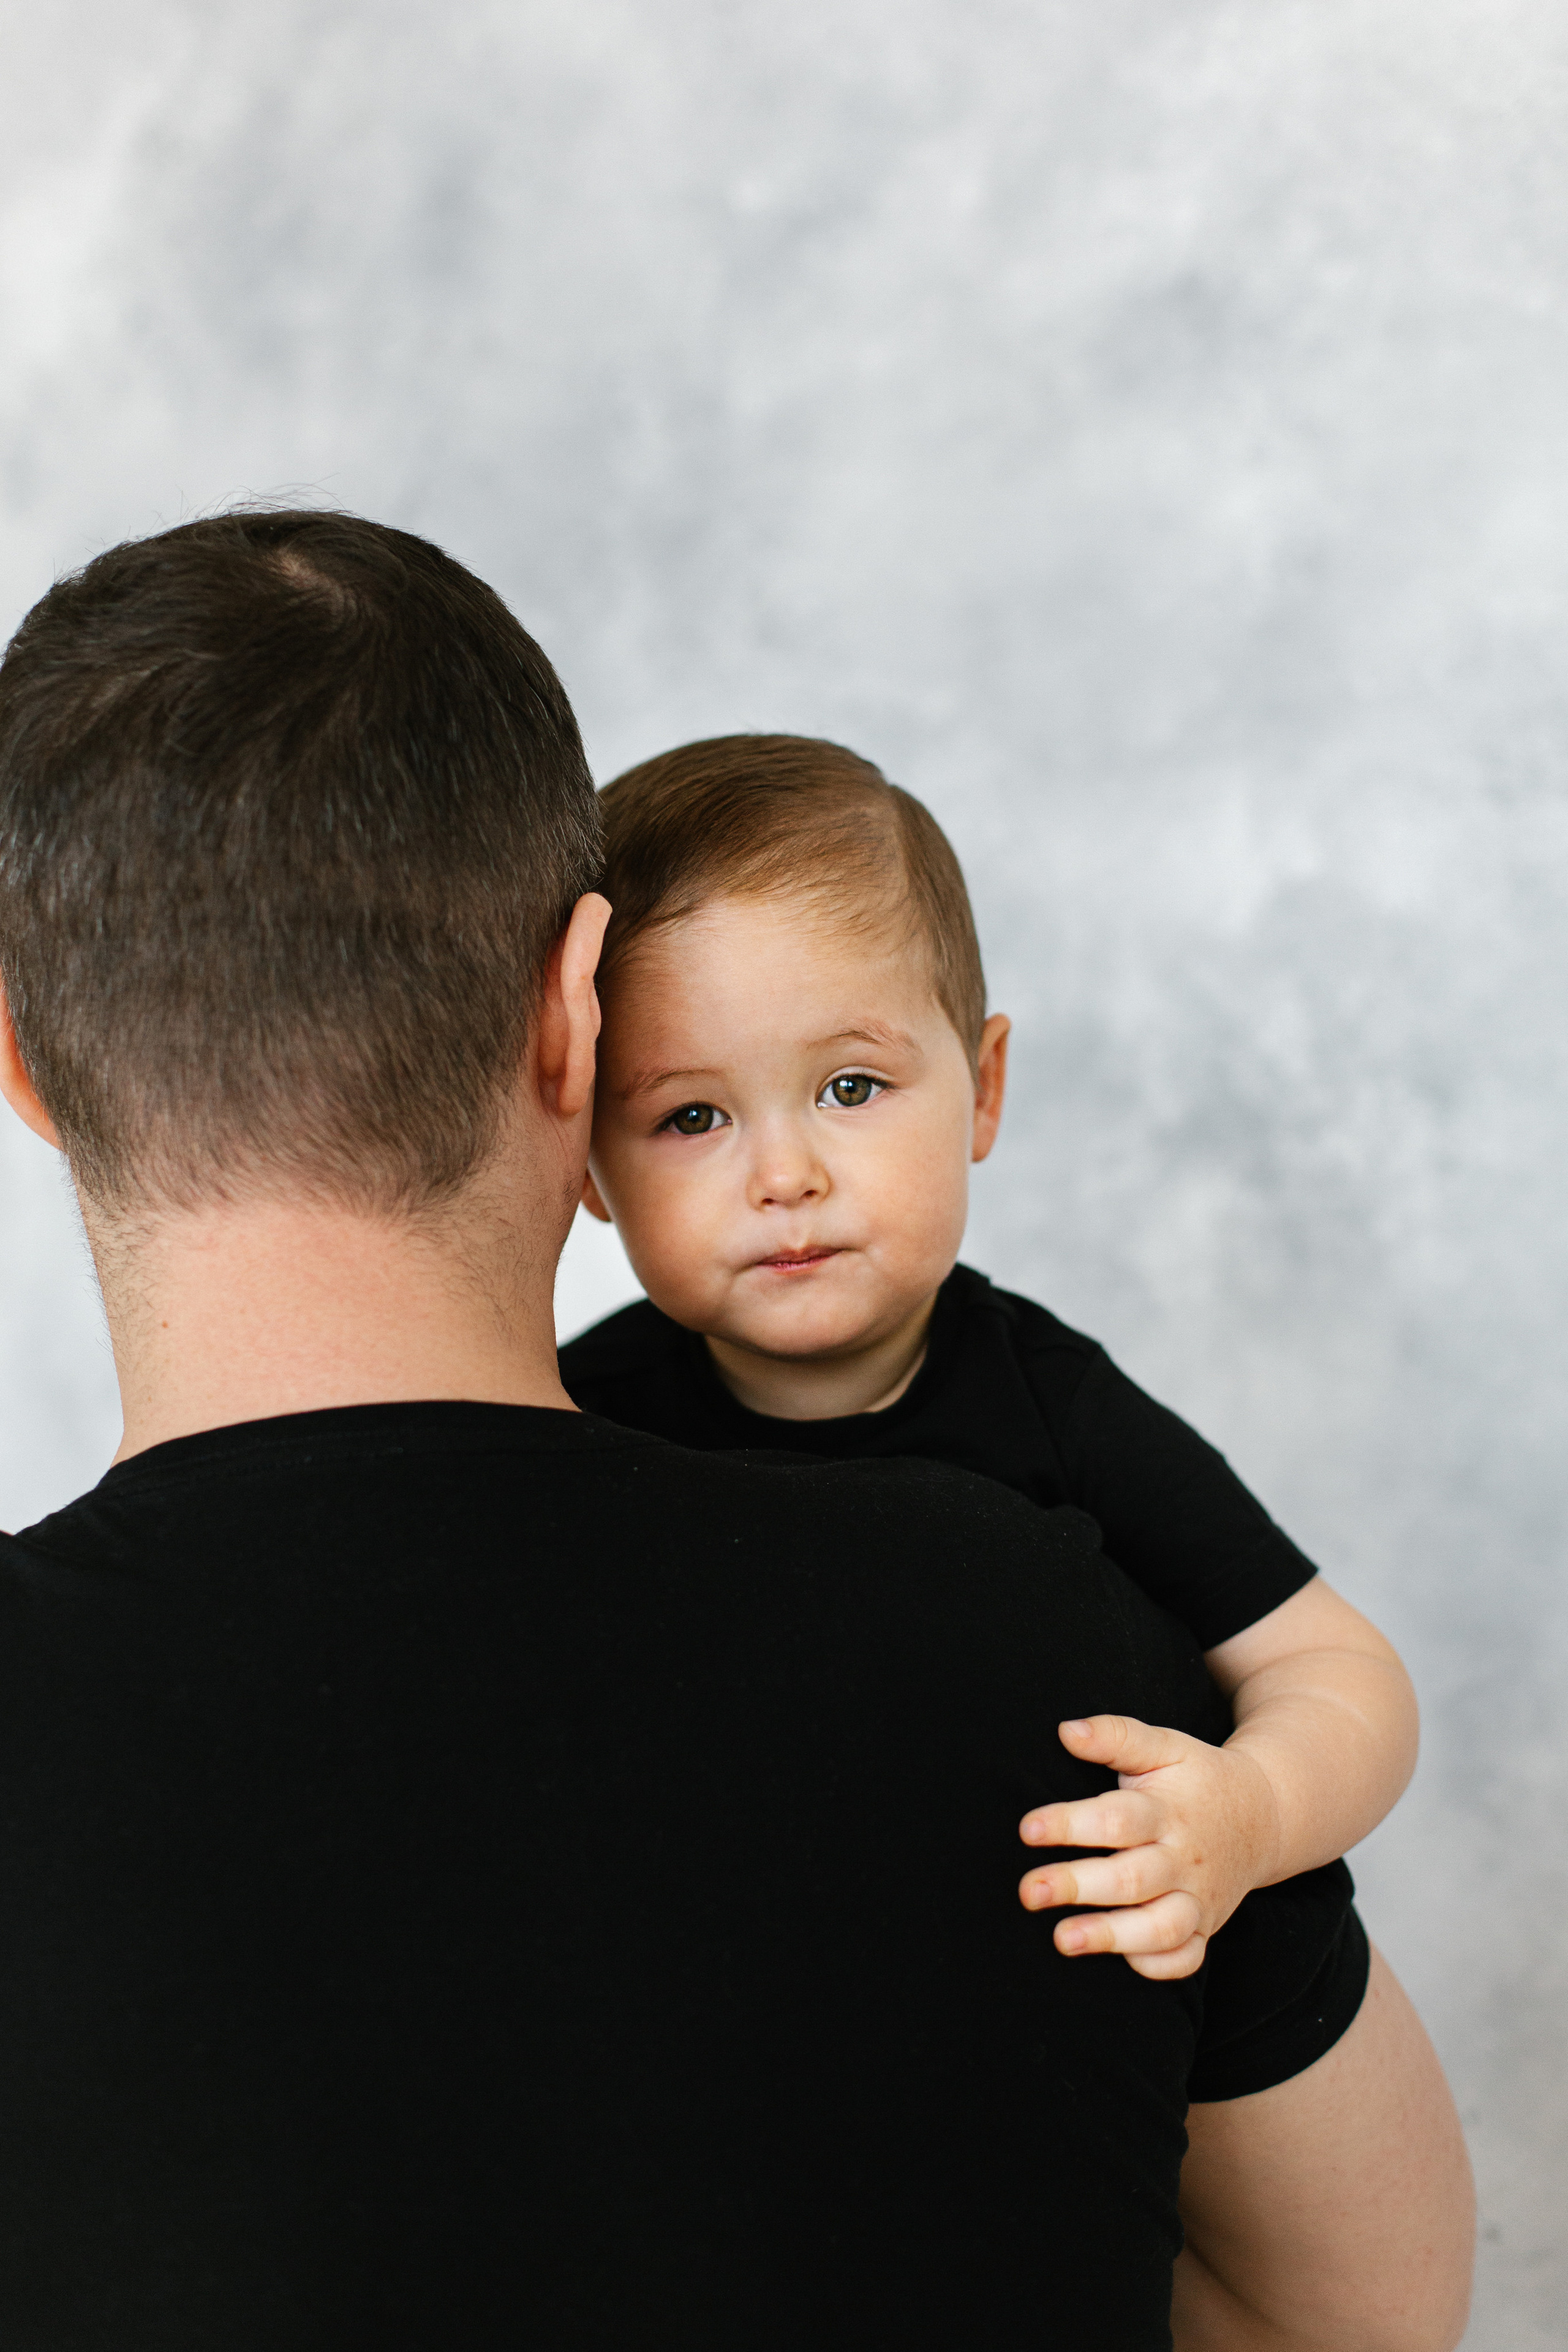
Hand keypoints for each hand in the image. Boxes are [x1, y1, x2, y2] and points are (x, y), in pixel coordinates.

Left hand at [1017, 1715, 1281, 1980]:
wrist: (1268, 1815)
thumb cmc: (1198, 1779)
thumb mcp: (1166, 1747)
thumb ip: (1117, 1736)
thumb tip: (1066, 1730)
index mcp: (1168, 1812)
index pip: (1118, 1819)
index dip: (1071, 1824)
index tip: (1027, 1830)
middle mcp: (1184, 1860)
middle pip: (1131, 1879)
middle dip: (1077, 1886)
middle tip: (1029, 1891)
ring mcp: (1198, 1899)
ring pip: (1160, 1928)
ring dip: (1111, 1936)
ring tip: (1061, 1939)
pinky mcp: (1206, 1928)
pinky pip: (1187, 1959)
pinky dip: (1159, 1966)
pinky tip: (1122, 1961)